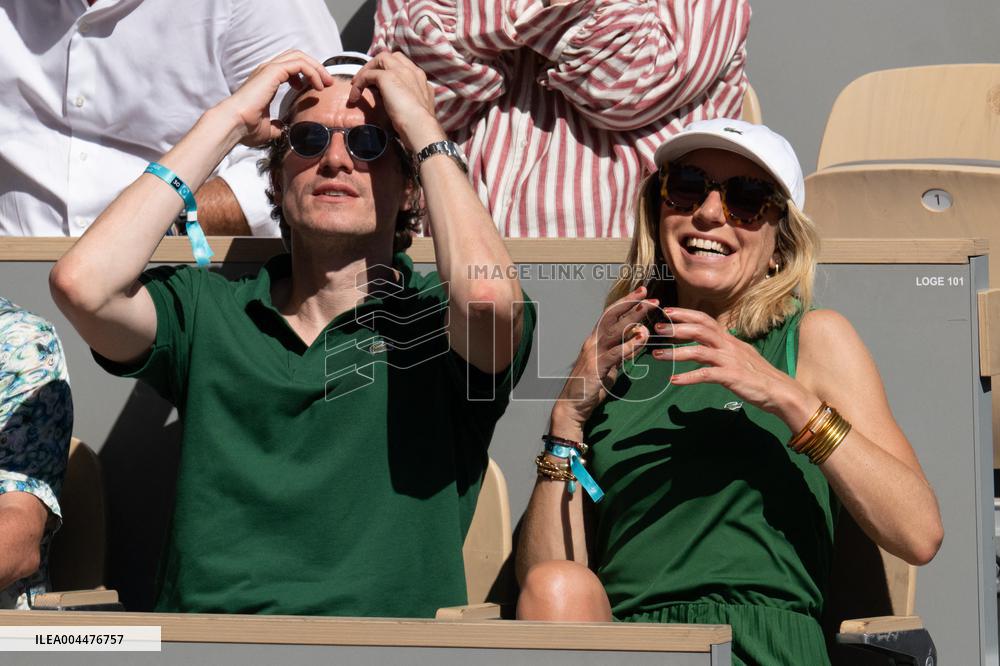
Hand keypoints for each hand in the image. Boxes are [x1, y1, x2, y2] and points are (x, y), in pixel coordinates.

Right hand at [218, 50, 333, 147]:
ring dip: (316, 68)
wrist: (233, 124)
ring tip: (326, 83)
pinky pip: (299, 64)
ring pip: (299, 57)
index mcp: (265, 80)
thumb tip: (280, 130)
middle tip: (326, 83)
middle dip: (315, 67)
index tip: (316, 88)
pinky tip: (318, 86)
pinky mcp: (272, 72)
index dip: (306, 73)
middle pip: (296, 56)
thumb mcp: (266, 128)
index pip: (289, 66)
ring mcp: (269, 69)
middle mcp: (266, 70)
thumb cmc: (245, 127)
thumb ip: (275, 126)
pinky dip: (312, 72)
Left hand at [350, 51, 445, 152]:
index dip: (390, 69)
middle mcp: (412, 71)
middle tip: (367, 79)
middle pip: (391, 57)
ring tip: (357, 85)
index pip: (403, 64)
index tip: (380, 82)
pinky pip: (368, 75)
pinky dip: (359, 84)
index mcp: (421, 78)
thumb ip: (412, 99)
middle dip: (377, 65)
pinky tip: (355, 96)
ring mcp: (400, 71)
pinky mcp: (387, 77)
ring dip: (366, 70)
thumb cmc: (420, 124)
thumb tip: (403, 102)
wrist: (420, 126)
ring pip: (379, 60)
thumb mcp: (419, 107)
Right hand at [550, 286, 659, 436]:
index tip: (642, 293)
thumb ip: (624, 353)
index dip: (626, 303)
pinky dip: (629, 344)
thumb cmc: (591, 386)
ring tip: (648, 308)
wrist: (573, 405)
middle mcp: (592, 342)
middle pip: (612, 317)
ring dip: (632, 318)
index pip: (611, 316)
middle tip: (647, 293)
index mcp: (595, 340)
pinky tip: (641, 338)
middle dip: (630, 303)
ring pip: (614, 330)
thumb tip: (639, 340)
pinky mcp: (596, 367)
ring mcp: (593, 353)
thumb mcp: (611, 366)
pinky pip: (614, 353)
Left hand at [651, 307, 813, 419]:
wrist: (781, 392)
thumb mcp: (740, 356)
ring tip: (657, 355)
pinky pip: (705, 375)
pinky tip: (674, 381)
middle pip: (700, 329)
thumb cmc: (758, 376)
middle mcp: (729, 345)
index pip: (705, 320)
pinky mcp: (731, 376)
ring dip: (676, 352)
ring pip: (699, 351)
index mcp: (730, 339)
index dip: (686, 314)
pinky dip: (688, 377)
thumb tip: (704, 346)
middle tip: (657, 328)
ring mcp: (730, 360)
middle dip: (677, 327)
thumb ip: (722, 349)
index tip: (667, 312)